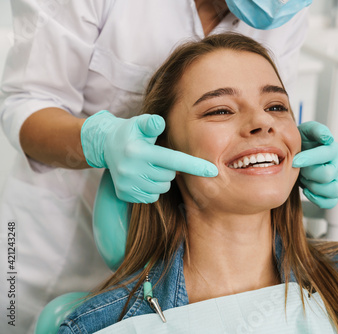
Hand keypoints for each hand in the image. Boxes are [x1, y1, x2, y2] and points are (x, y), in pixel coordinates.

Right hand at [81, 110, 217, 202]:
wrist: (105, 146)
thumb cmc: (131, 132)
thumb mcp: (139, 123)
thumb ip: (151, 123)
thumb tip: (160, 122)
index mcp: (138, 152)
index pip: (173, 160)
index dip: (194, 166)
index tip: (213, 171)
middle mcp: (131, 170)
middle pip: (169, 175)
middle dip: (169, 168)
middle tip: (157, 157)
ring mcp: (127, 185)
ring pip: (162, 188)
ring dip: (161, 178)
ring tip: (149, 166)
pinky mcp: (125, 195)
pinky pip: (151, 197)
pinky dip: (152, 188)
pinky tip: (142, 176)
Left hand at [293, 121, 337, 208]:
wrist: (297, 153)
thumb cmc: (303, 143)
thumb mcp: (306, 130)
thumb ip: (316, 130)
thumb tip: (327, 137)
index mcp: (334, 150)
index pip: (325, 155)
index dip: (308, 159)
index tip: (294, 160)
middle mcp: (337, 165)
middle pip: (328, 175)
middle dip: (309, 173)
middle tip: (300, 169)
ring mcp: (336, 180)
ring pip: (334, 190)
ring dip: (315, 187)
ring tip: (305, 179)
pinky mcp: (331, 191)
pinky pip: (331, 202)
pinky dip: (318, 199)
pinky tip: (307, 190)